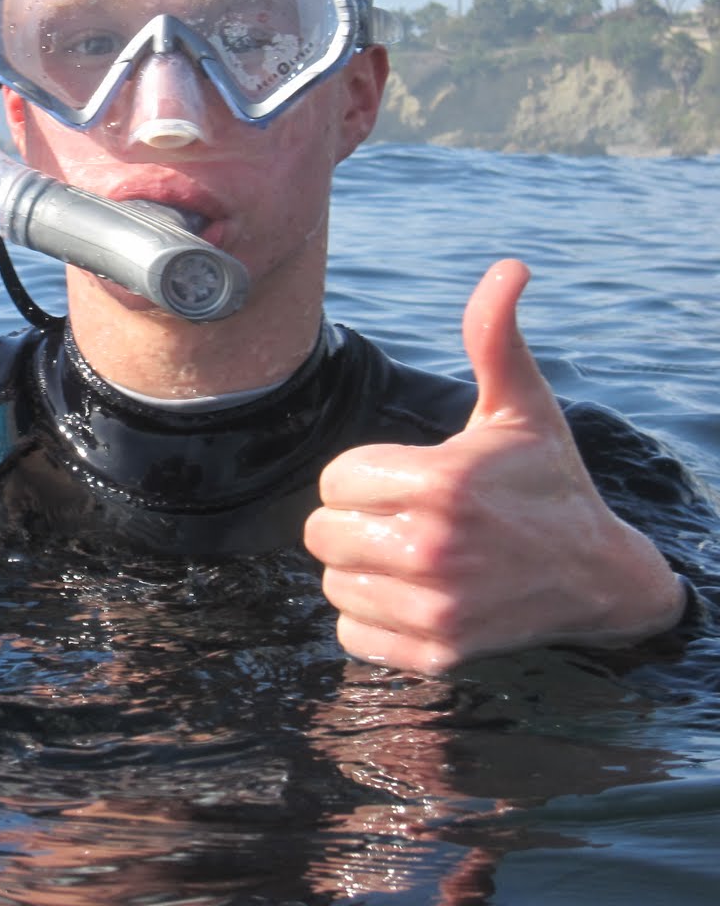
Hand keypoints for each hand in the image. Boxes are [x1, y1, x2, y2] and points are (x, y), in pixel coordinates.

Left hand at [305, 260, 684, 673]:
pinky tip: (410, 595)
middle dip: (351, 520)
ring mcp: (436, 609)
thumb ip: (494, 338)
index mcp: (441, 483)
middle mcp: (433, 549)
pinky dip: (368, 617)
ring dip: (358, 569)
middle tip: (399, 517)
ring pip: (332, 583)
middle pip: (320, 532)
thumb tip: (509, 266)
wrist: (600, 577)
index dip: (360, 475)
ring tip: (408, 555)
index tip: (402, 478)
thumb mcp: (520, 408)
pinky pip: (350, 633)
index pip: (334, 479)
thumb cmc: (546, 482)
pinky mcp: (437, 654)